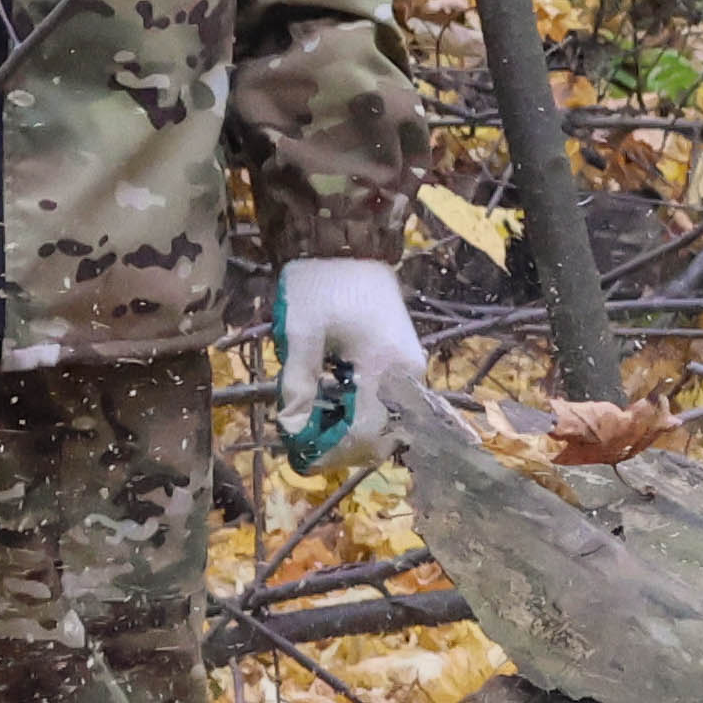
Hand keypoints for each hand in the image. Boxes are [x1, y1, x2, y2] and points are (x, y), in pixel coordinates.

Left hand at [276, 255, 422, 465]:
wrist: (348, 244)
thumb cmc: (321, 284)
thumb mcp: (301, 333)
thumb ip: (296, 385)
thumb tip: (291, 430)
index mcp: (384, 367)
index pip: (363, 432)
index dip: (331, 453)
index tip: (299, 458)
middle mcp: (408, 375)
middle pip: (382, 436)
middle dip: (343, 449)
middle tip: (304, 446)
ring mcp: (411, 369)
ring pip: (388, 424)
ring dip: (352, 434)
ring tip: (314, 425)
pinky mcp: (405, 363)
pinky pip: (389, 406)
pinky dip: (361, 415)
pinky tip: (332, 406)